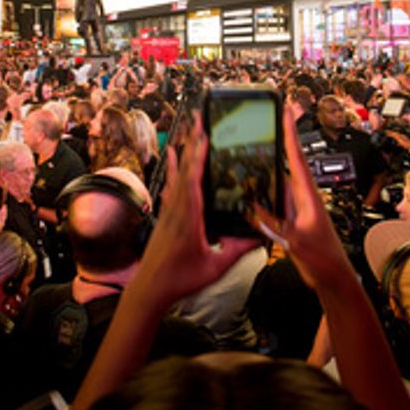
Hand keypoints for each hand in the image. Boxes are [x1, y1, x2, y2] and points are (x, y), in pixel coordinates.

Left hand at [134, 113, 258, 305]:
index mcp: (188, 219)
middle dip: (192, 144)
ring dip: (184, 152)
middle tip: (198, 120)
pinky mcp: (165, 216)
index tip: (205, 137)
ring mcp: (168, 212)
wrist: (150, 289)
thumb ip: (237, 250)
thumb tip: (259, 235)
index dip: (199, 158)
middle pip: (185, 170)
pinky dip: (173, 169)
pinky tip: (173, 157)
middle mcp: (176, 210)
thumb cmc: (179, 280)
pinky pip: (171, 186)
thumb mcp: (215, 267)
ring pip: (176, 175)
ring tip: (189, 131)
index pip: (194, 181)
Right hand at [253, 104, 351, 288]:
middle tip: (274, 117)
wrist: (333, 278)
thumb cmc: (323, 260)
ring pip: (281, 180)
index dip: (291, 134)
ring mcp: (298, 208)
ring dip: (272, 163)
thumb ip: (274, 225)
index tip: (287, 112)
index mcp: (309, 197)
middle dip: (282, 139)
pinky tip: (255, 187)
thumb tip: (254, 207)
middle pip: (290, 162)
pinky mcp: (293, 219)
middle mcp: (304, 198)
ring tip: (259, 145)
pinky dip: (266, 189)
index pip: (298, 159)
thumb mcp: (295, 242)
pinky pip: (276, 198)